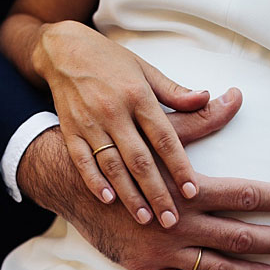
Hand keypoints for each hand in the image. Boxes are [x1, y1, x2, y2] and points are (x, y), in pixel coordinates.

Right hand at [19, 93, 269, 269]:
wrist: (66, 178)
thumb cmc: (114, 149)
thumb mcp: (157, 129)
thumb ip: (199, 119)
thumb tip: (232, 96)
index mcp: (188, 188)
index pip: (244, 194)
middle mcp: (180, 222)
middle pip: (238, 235)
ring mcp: (162, 250)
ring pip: (214, 268)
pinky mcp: (141, 266)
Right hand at [34, 20, 213, 226]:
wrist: (63, 50)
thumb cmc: (112, 62)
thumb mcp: (146, 70)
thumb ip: (175, 91)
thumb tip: (206, 99)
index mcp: (137, 95)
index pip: (164, 137)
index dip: (179, 166)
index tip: (192, 191)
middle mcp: (113, 111)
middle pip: (139, 159)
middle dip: (157, 192)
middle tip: (171, 220)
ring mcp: (89, 123)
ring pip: (112, 165)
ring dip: (129, 194)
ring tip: (145, 218)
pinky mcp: (70, 131)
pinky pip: (82, 160)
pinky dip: (94, 181)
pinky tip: (108, 200)